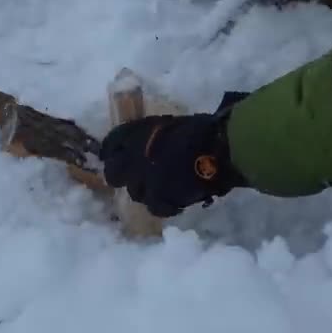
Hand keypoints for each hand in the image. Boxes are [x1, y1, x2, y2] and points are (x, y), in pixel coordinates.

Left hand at [100, 109, 247, 217]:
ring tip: (160, 188)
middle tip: (134, 176)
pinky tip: (174, 201)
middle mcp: (134, 158)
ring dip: (145, 190)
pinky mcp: (162, 199)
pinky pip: (155, 207)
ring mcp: (146, 181)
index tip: (112, 155)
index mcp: (137, 134)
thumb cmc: (203, 129)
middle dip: (120, 175)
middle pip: (113, 174)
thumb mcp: (171, 125)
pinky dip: (164, 205)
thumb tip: (145, 146)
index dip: (111, 151)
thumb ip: (152, 135)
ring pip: (135, 193)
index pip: (111, 143)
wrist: (221, 148)